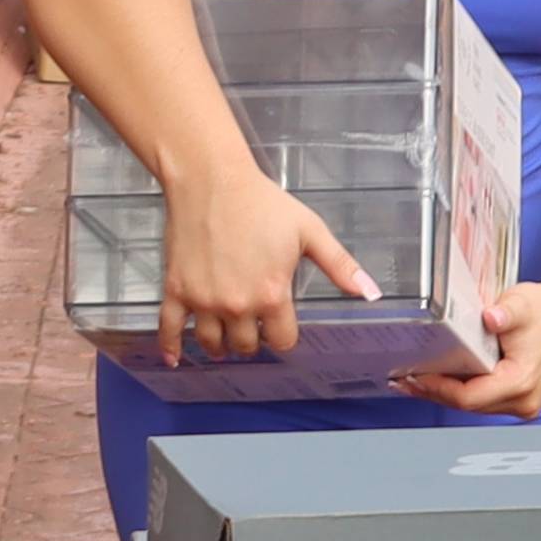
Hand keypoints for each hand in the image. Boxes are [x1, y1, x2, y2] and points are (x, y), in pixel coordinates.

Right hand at [159, 162, 377, 364]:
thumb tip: (371, 293)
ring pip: (213, 343)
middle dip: (253, 341)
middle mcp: (237, 304)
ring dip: (222, 346)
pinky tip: (174, 359)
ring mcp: (203, 299)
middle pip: (246, 346)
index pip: (282, 341)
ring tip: (226, 340)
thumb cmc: (263, 203)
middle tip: (253, 329)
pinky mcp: (176, 289)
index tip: (280, 328)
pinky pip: (169, 328)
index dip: (283, 337)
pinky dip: (171, 347)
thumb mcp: (310, 232)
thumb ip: (340, 266)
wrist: (211, 181)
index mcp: (272, 294)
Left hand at [397, 280, 540, 415]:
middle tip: (403, 379)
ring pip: (473, 406)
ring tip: (414, 380)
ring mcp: (522, 402)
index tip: (415, 375)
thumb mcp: (522, 304)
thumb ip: (506, 312)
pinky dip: (459, 391)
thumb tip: (490, 318)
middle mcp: (524, 400)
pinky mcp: (518, 399)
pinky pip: (481, 400)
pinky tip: (439, 381)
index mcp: (522, 382)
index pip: (470, 397)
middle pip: (467, 405)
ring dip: (444, 394)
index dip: (438, 388)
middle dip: (435, 392)